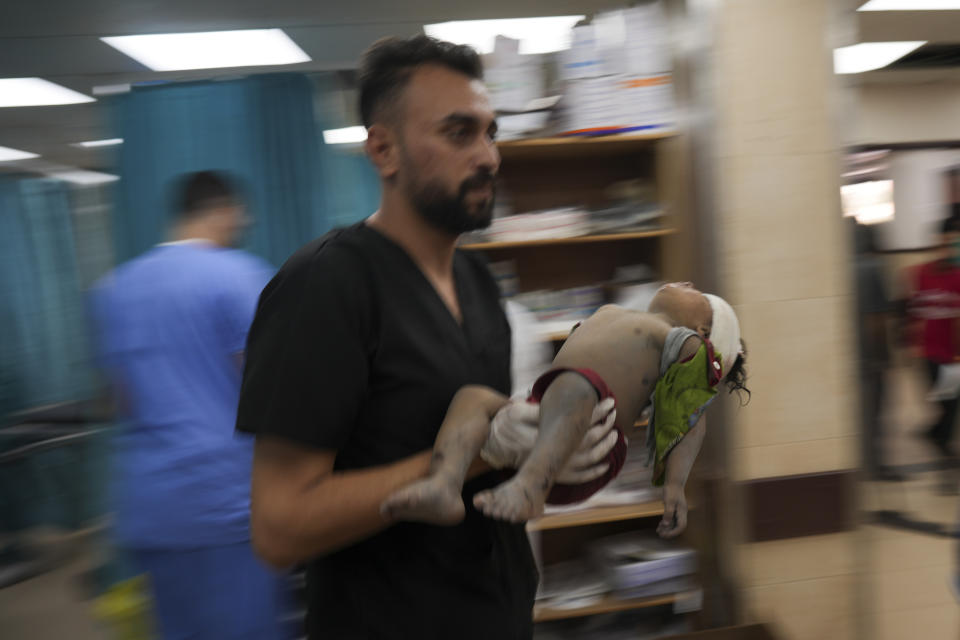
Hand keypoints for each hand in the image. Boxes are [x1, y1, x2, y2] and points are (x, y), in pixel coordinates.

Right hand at [480, 396, 617, 483]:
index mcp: (543, 434)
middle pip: (586, 441)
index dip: (596, 412)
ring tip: (616, 435)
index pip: (577, 422)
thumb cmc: (506, 424)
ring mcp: (552, 466)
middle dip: (604, 427)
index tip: (609, 401)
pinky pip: (577, 477)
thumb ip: (536, 408)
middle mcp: (549, 453)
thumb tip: (561, 400)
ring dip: (604, 448)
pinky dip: (593, 472)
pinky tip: (605, 464)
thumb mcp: (516, 411)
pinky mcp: (552, 475)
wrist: (494, 445)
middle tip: (614, 413)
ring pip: (585, 460)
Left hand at [657, 483, 687, 538]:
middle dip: (670, 532)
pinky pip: (672, 519)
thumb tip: (666, 525)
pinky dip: (666, 523)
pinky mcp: (675, 510)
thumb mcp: (669, 501)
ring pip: (674, 524)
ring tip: (658, 531)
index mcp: (682, 512)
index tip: (665, 534)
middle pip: (678, 527)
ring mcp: (679, 512)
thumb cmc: (672, 490)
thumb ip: (668, 513)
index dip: (674, 532)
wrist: (674, 482)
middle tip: (660, 534)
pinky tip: (660, 525)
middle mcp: (682, 513)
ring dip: (667, 528)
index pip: (681, 526)